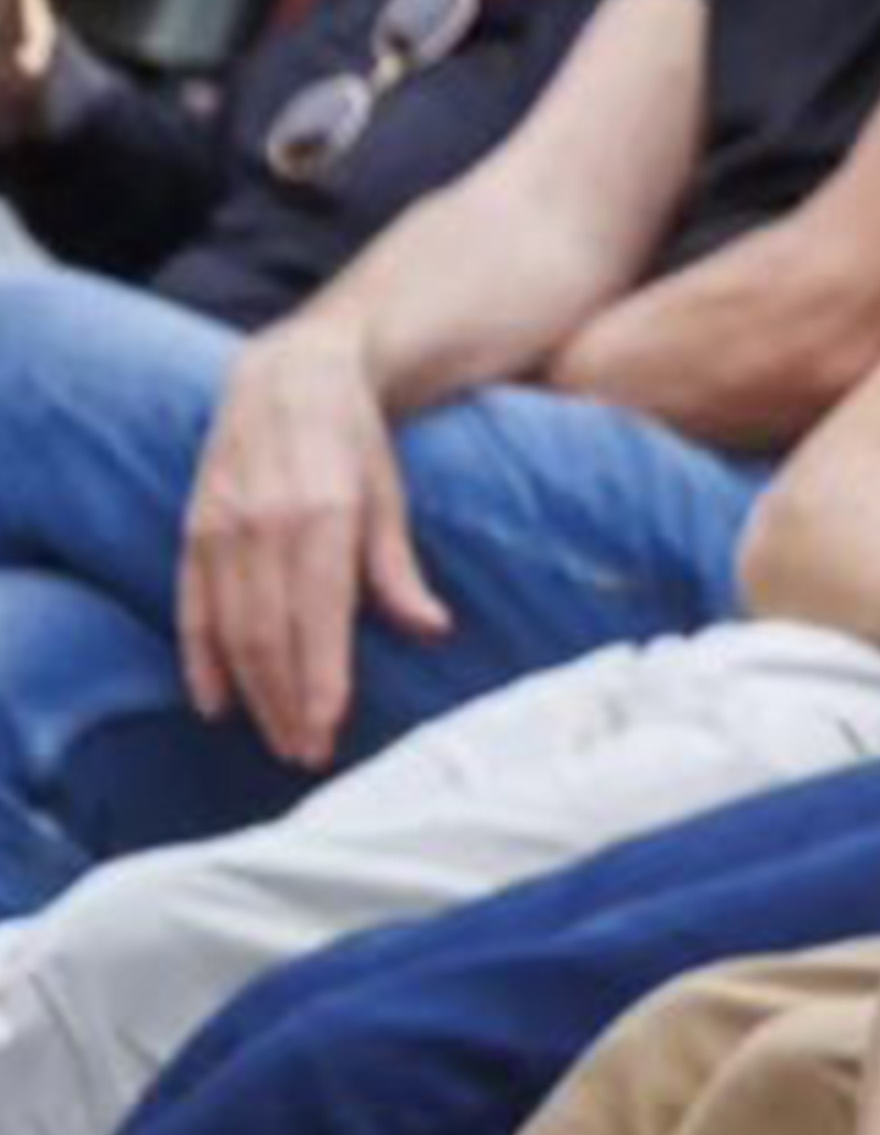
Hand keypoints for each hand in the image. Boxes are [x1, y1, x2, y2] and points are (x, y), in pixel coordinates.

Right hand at [172, 327, 436, 764]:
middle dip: (288, 702)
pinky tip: (215, 704)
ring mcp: (220, 528)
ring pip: (231, 629)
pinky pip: (192, 606)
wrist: (288, 378)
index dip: (320, 678)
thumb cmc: (355, 445)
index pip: (317, 615)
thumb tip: (433, 630)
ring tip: (279, 741)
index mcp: (322, 517)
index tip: (329, 729)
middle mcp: (263, 525)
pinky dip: (201, 659)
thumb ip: (399, 570)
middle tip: (309, 755)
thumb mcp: (390, 499)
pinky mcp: (193, 530)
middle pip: (269, 635)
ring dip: (252, 693)